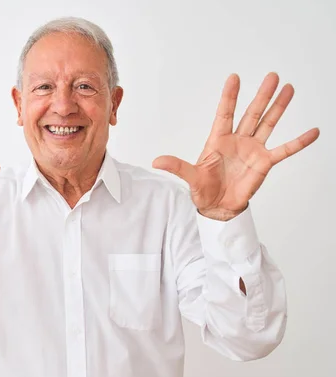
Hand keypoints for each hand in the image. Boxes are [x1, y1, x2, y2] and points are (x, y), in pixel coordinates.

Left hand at [152, 72, 319, 220]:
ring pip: (268, 124)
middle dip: (261, 95)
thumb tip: (156, 161)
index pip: (224, 113)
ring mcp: (253, 150)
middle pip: (251, 113)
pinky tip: (313, 131)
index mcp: (218, 141)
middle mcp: (238, 141)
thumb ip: (177, 166)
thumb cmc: (203, 190)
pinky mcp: (264, 163)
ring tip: (288, 88)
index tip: (234, 77)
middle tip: (272, 75)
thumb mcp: (190, 177)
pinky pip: (284, 150)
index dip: (230, 97)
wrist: (218, 207)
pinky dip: (298, 142)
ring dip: (278, 107)